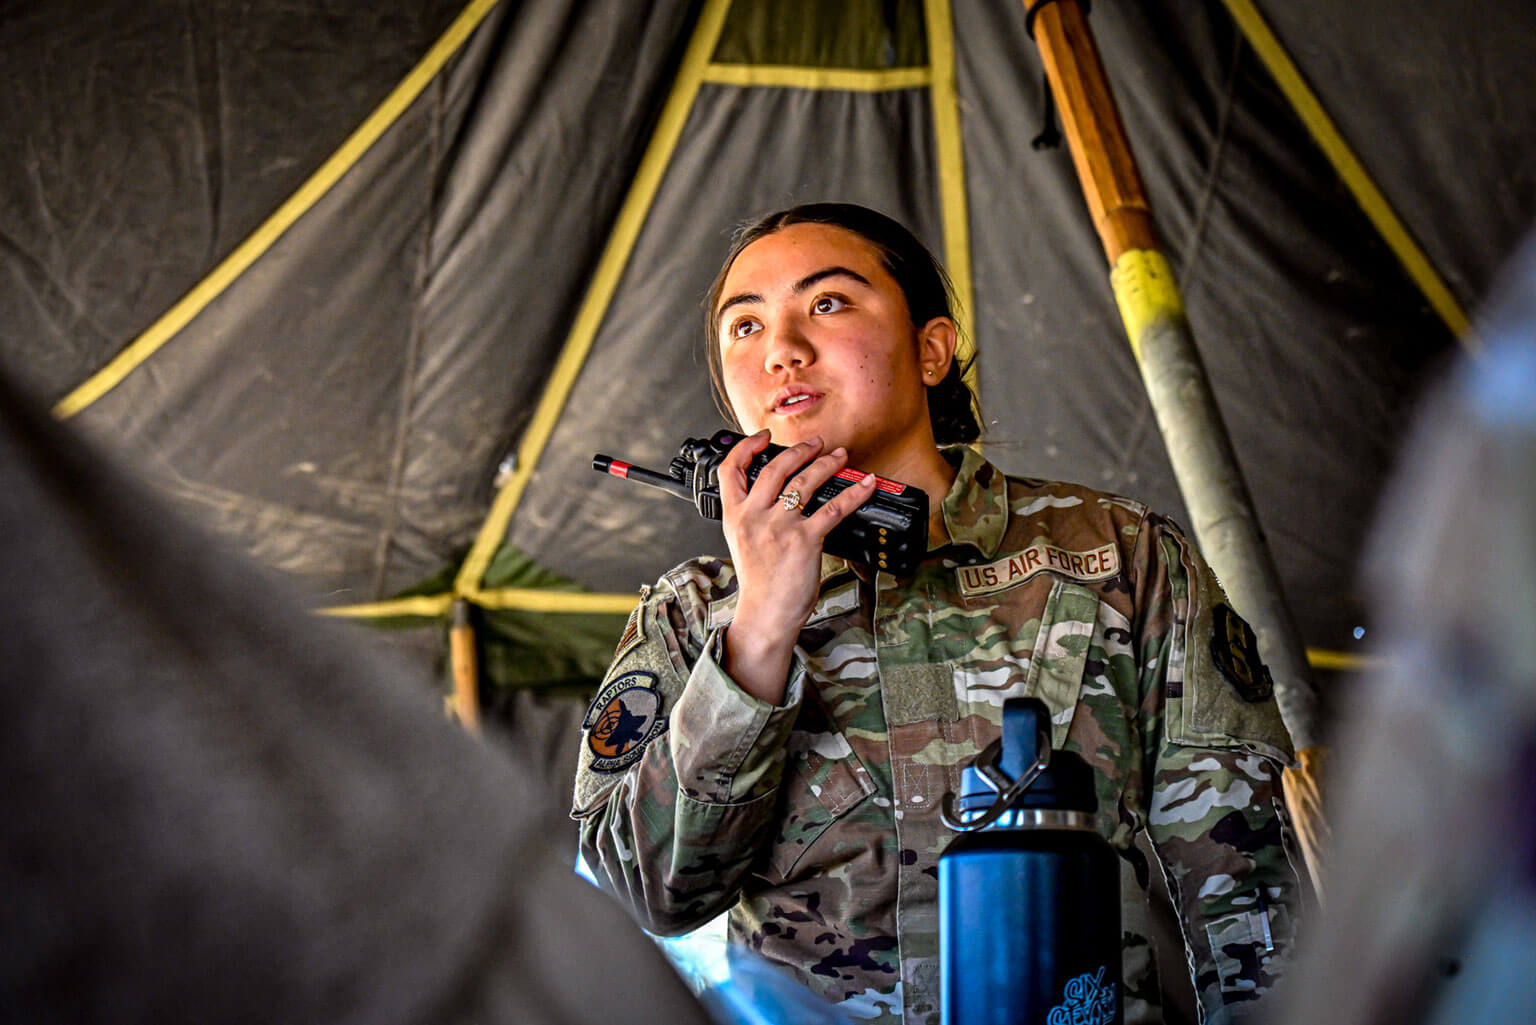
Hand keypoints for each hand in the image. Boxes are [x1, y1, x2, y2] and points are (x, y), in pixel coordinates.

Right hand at [717, 431, 876, 703]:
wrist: (765, 614)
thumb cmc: (759, 583)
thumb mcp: (744, 543)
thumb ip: (754, 517)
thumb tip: (777, 495)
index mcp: (734, 516)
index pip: (730, 470)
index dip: (747, 447)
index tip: (762, 437)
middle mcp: (754, 517)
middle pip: (775, 468)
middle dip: (799, 450)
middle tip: (816, 444)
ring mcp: (779, 527)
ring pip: (804, 481)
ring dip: (826, 463)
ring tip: (839, 457)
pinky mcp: (804, 540)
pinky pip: (833, 508)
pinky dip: (854, 493)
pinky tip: (866, 485)